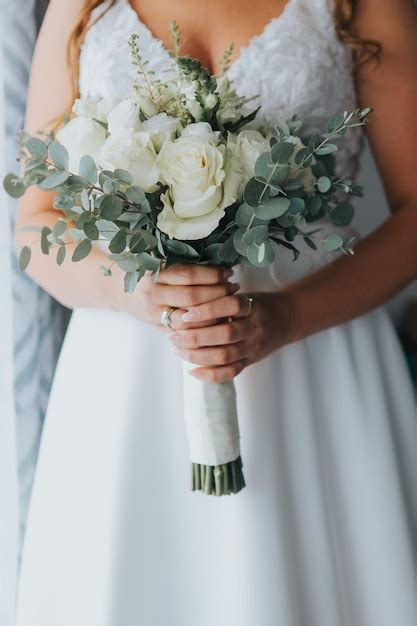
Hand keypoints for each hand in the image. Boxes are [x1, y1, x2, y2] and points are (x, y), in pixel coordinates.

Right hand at [115, 263, 238, 327]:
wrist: (115, 289)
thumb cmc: (142, 269)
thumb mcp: (155, 259)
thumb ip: (179, 262)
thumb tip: (217, 259)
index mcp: (151, 272)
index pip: (188, 274)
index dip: (211, 274)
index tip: (228, 271)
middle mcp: (151, 294)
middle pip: (192, 297)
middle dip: (217, 292)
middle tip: (234, 287)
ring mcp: (153, 314)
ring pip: (190, 318)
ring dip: (214, 312)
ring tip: (231, 303)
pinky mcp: (157, 328)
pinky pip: (185, 332)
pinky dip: (203, 328)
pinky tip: (219, 321)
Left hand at [168, 291, 294, 381]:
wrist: (287, 321)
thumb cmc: (258, 305)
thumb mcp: (245, 295)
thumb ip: (222, 299)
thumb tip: (186, 303)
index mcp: (253, 307)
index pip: (231, 306)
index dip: (207, 310)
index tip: (185, 314)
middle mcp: (254, 328)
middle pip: (225, 334)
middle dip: (195, 336)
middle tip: (173, 335)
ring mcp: (253, 348)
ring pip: (224, 356)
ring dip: (196, 355)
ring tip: (177, 350)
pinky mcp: (250, 362)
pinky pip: (229, 373)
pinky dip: (209, 375)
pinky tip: (192, 371)